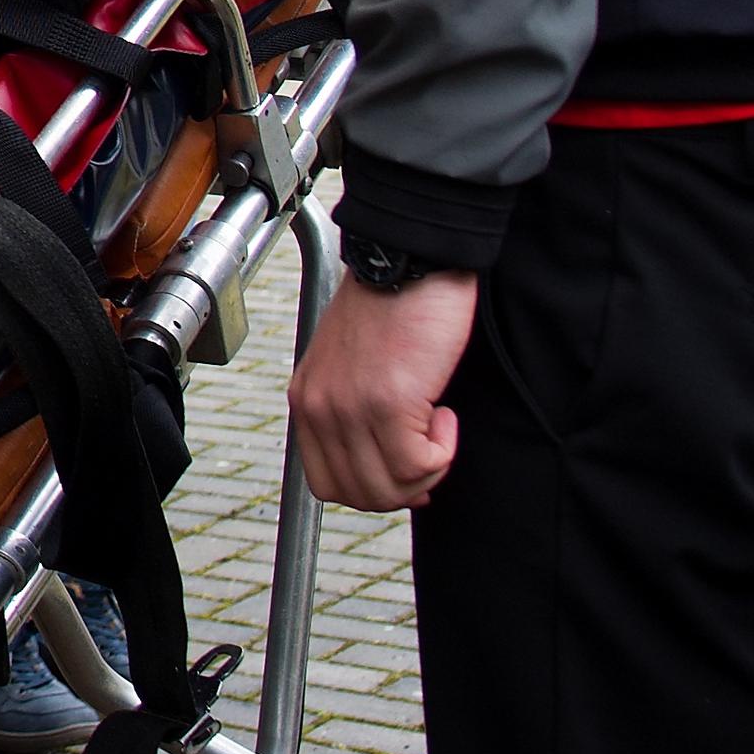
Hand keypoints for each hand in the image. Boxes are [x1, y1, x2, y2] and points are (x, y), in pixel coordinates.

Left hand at [291, 268, 475, 509]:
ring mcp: (349, 407)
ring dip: (429, 470)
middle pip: (359, 494)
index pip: (326, 483)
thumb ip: (355, 412)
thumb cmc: (393, 307)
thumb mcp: (354, 365)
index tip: (410, 473)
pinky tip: (446, 414)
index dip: (375, 491)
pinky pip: (418, 465)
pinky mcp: (388, 401)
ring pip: (390, 487)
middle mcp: (319, 407)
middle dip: (406, 487)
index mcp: (307, 399)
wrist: (408, 259)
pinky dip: (444, 451)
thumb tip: (392, 467)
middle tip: (433, 452)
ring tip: (440, 426)